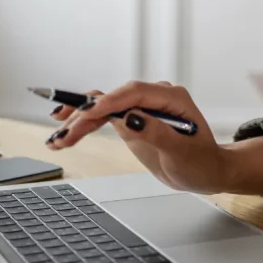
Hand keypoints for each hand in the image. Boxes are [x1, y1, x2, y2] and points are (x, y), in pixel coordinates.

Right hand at [44, 81, 232, 193]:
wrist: (206, 170)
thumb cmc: (201, 161)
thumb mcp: (182, 152)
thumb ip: (157, 132)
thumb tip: (131, 118)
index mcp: (171, 97)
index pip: (134, 92)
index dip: (109, 101)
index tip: (88, 113)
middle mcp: (153, 97)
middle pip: (113, 99)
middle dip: (86, 116)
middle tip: (65, 135)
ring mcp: (140, 107)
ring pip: (102, 107)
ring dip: (78, 121)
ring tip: (56, 139)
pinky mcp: (131, 119)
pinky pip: (103, 117)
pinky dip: (84, 126)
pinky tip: (64, 135)